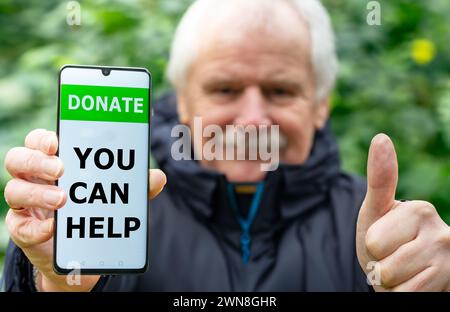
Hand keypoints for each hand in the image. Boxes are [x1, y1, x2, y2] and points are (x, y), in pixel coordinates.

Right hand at [4, 129, 166, 290]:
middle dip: (37, 161)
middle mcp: (34, 179)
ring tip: (63, 200)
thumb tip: (158, 177)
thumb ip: (136, 187)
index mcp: (54, 161)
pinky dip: (37, 227)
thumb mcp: (117, 197)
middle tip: (61, 169)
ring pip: (13, 190)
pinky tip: (53, 228)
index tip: (58, 141)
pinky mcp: (23, 230)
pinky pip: (20, 226)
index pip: (39, 141)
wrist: (84, 252)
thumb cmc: (96, 211)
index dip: (43, 138)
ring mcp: (25, 205)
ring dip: (37, 193)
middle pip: (18, 159)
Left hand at [356, 133, 449, 290]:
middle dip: (381, 267)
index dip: (371, 247)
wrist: (405, 272)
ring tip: (403, 272)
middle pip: (385, 265)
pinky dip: (404, 295)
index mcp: (420, 210)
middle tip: (393, 259)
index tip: (384, 241)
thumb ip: (380, 179)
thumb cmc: (385, 239)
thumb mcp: (375, 212)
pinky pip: (411, 297)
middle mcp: (443, 233)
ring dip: (394, 284)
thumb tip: (381, 137)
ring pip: (398, 284)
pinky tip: (416, 285)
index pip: (374, 242)